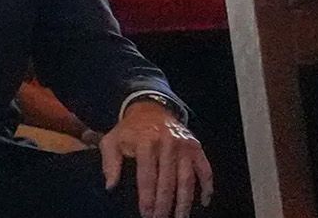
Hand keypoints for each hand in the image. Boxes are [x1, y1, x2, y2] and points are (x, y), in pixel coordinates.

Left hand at [101, 100, 212, 217]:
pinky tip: (204, 201)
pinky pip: (205, 168)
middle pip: (168, 180)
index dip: (147, 197)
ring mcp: (184, 145)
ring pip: (187, 178)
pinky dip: (207, 185)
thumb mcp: (112, 141)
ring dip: (185, 201)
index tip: (146, 214)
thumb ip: (109, 163)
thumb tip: (110, 185)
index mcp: (146, 142)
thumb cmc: (130, 131)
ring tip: (181, 217)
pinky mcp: (195, 146)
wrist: (150, 109)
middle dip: (165, 204)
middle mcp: (168, 143)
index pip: (147, 176)